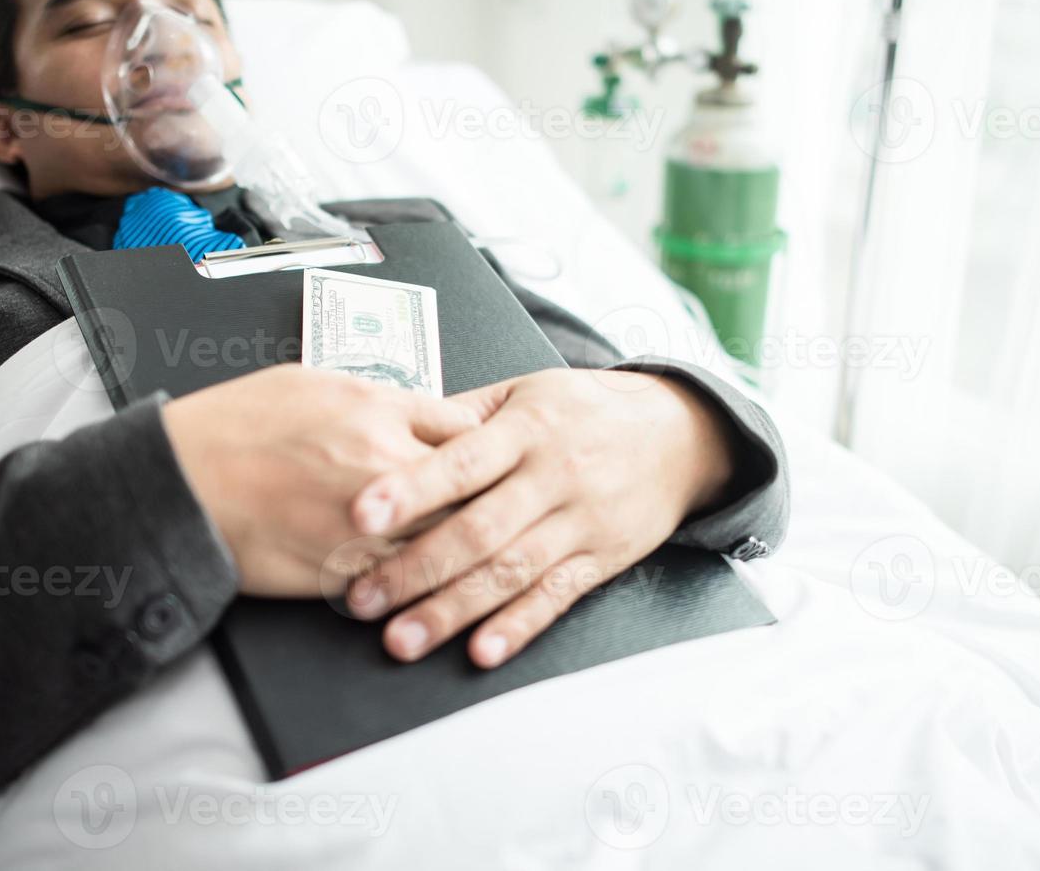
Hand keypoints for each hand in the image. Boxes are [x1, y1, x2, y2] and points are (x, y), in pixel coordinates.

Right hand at [162, 364, 482, 597]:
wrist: (180, 479)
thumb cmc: (234, 425)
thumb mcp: (312, 382)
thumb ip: (375, 399)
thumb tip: (413, 410)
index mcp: (377, 409)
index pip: (467, 429)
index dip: (482, 448)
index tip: (487, 460)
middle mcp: (382, 462)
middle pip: (471, 489)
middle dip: (485, 501)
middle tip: (500, 511)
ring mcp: (367, 521)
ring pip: (445, 541)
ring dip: (458, 549)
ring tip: (476, 555)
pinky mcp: (343, 568)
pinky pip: (402, 579)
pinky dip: (416, 582)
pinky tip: (426, 584)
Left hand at [343, 368, 735, 667]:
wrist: (678, 435)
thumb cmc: (587, 411)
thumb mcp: (526, 391)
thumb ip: (462, 413)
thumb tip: (392, 428)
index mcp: (525, 431)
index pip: (462, 461)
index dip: (411, 489)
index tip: (361, 513)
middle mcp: (551, 477)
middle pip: (479, 529)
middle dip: (416, 568)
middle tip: (363, 598)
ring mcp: (578, 522)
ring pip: (510, 571)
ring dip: (453, 610)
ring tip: (403, 637)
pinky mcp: (599, 559)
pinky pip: (556, 597)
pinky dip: (519, 626)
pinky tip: (483, 650)